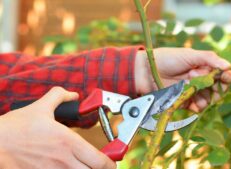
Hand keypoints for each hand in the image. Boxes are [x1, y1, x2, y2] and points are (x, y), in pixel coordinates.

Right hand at [0, 87, 115, 168]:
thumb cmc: (16, 127)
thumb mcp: (40, 107)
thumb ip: (59, 97)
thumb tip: (73, 95)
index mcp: (68, 142)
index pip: (99, 160)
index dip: (110, 164)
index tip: (112, 162)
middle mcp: (64, 160)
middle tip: (98, 164)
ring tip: (82, 166)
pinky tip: (65, 168)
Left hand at [135, 48, 230, 110]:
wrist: (146, 71)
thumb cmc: (167, 59)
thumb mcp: (189, 55)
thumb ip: (209, 58)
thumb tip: (229, 65)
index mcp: (203, 67)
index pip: (221, 74)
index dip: (226, 75)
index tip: (228, 75)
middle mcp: (200, 80)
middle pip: (217, 88)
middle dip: (216, 86)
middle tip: (208, 80)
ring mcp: (193, 92)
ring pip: (209, 99)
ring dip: (206, 95)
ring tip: (193, 84)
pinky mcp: (185, 102)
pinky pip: (197, 107)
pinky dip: (198, 105)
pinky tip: (193, 100)